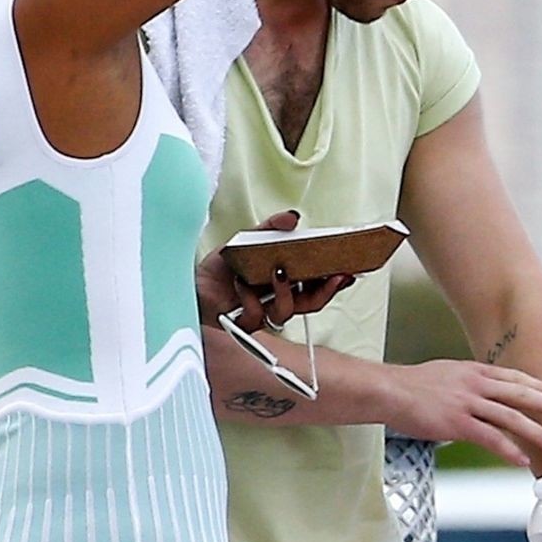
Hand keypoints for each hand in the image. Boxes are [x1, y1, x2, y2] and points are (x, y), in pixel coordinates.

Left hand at [197, 211, 351, 331]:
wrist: (191, 285)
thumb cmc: (221, 268)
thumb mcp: (247, 240)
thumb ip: (270, 228)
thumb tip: (293, 217)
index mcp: (284, 283)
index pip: (316, 286)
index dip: (335, 282)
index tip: (350, 271)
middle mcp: (277, 301)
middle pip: (311, 303)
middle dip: (326, 291)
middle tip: (335, 276)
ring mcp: (262, 314)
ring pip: (286, 313)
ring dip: (286, 293)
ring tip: (279, 272)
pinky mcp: (243, 324)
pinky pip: (255, 316)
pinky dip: (250, 298)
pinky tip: (242, 284)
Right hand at [389, 358, 541, 465]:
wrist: (389, 391)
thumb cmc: (410, 386)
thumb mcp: (444, 375)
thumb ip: (464, 384)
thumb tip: (472, 397)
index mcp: (473, 371)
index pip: (513, 377)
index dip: (536, 386)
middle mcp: (475, 384)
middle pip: (519, 393)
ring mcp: (468, 403)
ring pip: (510, 416)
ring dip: (533, 430)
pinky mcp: (458, 423)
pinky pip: (490, 437)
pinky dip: (508, 449)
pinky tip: (521, 459)